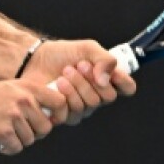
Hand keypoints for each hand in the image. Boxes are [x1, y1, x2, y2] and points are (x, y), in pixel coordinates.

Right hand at [0, 78, 70, 154]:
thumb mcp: (9, 89)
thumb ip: (31, 97)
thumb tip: (52, 114)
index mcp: (27, 87)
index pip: (60, 102)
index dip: (58, 115)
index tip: (48, 121)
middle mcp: (23, 100)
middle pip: (46, 127)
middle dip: (34, 133)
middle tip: (18, 131)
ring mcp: (13, 116)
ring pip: (31, 139)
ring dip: (18, 141)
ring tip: (3, 132)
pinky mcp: (3, 132)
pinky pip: (17, 148)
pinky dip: (7, 149)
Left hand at [21, 39, 137, 124]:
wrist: (36, 60)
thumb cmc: (63, 54)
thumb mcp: (87, 48)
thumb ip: (104, 59)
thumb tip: (106, 79)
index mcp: (107, 80)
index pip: (127, 88)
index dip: (124, 82)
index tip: (113, 73)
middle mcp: (97, 96)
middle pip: (107, 97)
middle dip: (91, 79)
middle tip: (79, 66)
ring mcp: (82, 108)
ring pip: (89, 105)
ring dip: (76, 85)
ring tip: (65, 72)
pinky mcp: (65, 115)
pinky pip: (72, 113)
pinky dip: (65, 95)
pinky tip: (57, 84)